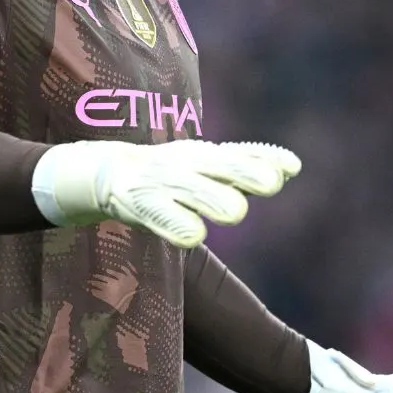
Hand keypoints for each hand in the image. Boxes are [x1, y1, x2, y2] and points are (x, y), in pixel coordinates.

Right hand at [31, 139, 301, 247]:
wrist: (99, 172)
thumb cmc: (164, 173)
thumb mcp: (202, 164)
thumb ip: (243, 166)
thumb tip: (293, 166)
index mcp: (202, 156)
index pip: (237, 155)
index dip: (263, 160)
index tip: (291, 168)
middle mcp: (184, 164)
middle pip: (219, 166)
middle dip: (245, 173)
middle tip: (271, 184)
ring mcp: (160, 182)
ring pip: (190, 189)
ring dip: (212, 197)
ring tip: (237, 212)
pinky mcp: (138, 203)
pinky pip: (159, 215)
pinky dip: (176, 223)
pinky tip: (193, 237)